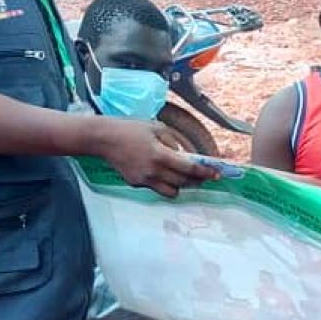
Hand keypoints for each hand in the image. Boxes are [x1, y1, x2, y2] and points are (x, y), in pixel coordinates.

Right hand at [93, 119, 217, 197]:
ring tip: (182, 176)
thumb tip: (184, 155)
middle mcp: (153, 171)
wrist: (104, 139)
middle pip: (183, 182)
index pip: (189, 168)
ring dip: (180, 185)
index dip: (205, 172)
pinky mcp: (136, 183)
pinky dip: (163, 183)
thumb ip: (173, 142)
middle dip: (196, 180)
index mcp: (160, 155)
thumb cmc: (130, 129)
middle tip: (204, 176)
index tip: (215, 175)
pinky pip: (156, 188)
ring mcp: (144, 180)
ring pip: (171, 191)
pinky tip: (160, 172)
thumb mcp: (156, 128)